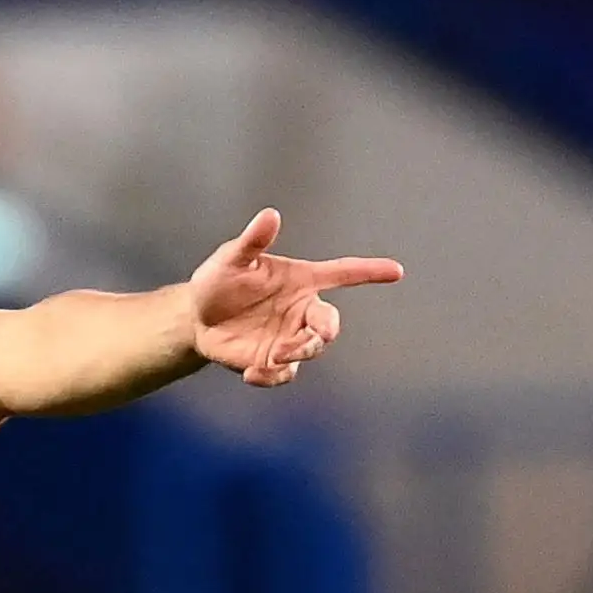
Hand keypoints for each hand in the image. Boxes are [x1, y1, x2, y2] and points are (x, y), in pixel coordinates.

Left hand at [190, 208, 402, 386]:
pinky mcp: (271, 361)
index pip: (342, 273)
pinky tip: (252, 373)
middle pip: (329, 323)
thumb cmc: (219, 281)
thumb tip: (270, 215)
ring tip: (273, 356)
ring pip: (310, 350)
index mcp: (301, 280)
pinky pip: (283, 374)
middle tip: (312, 337)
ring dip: (299, 353)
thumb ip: (253, 241)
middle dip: (325, 332)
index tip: (395, 271)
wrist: (197, 317)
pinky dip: (271, 376)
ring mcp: (288, 337)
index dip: (369, 271)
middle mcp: (301, 310)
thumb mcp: (232, 259)